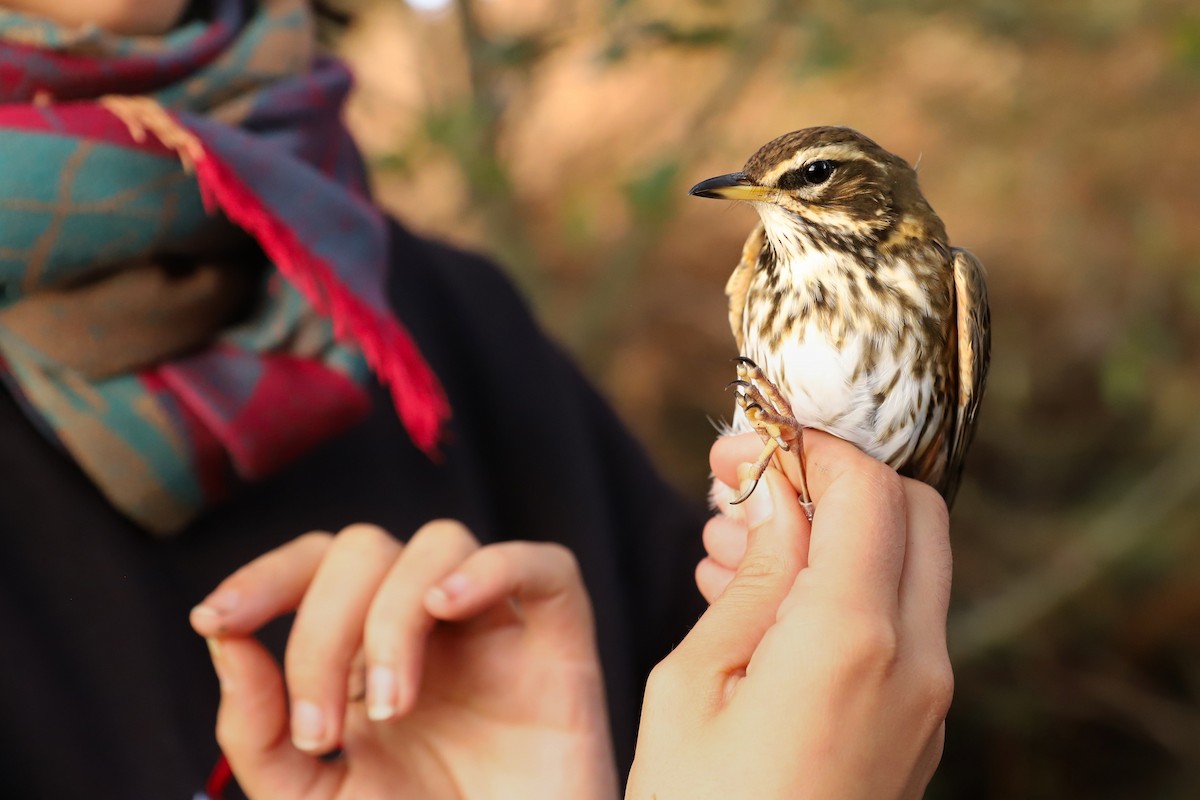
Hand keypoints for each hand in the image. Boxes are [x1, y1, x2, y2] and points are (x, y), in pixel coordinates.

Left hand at [190, 521, 618, 799]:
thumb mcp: (311, 799)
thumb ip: (260, 729)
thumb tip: (225, 641)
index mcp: (367, 654)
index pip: (316, 567)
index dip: (266, 574)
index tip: (215, 620)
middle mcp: (430, 630)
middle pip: (367, 548)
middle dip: (324, 627)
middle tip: (322, 732)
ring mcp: (496, 633)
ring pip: (442, 542)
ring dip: (393, 614)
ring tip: (390, 707)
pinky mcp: (561, 650)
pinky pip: (546, 567)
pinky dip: (493, 568)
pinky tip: (447, 608)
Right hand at [627, 431, 952, 799]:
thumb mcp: (695, 683)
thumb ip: (752, 576)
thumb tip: (776, 493)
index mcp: (852, 639)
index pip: (866, 487)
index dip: (809, 446)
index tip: (749, 441)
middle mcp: (914, 659)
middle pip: (912, 511)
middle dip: (834, 478)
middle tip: (746, 485)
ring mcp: (926, 696)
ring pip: (908, 563)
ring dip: (836, 529)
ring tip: (735, 543)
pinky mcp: (916, 721)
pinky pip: (898, 619)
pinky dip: (845, 583)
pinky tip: (759, 596)